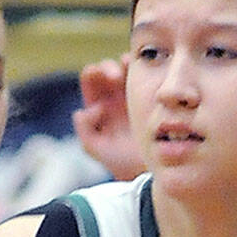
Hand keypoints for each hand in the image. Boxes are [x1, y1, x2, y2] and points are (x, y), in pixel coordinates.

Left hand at [72, 57, 146, 180]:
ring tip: (131, 71)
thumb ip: (85, 132)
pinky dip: (145, 71)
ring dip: (128, 65)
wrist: (150, 171)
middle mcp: (115, 98)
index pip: (91, 79)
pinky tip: (148, 76)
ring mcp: (133, 97)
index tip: (103, 78)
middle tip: (116, 77)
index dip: (94, 73)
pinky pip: (148, 78)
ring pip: (128, 70)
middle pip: (108, 69)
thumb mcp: (98, 150)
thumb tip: (86, 111)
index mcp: (98, 105)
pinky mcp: (151, 98)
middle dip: (110, 68)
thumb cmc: (123, 163)